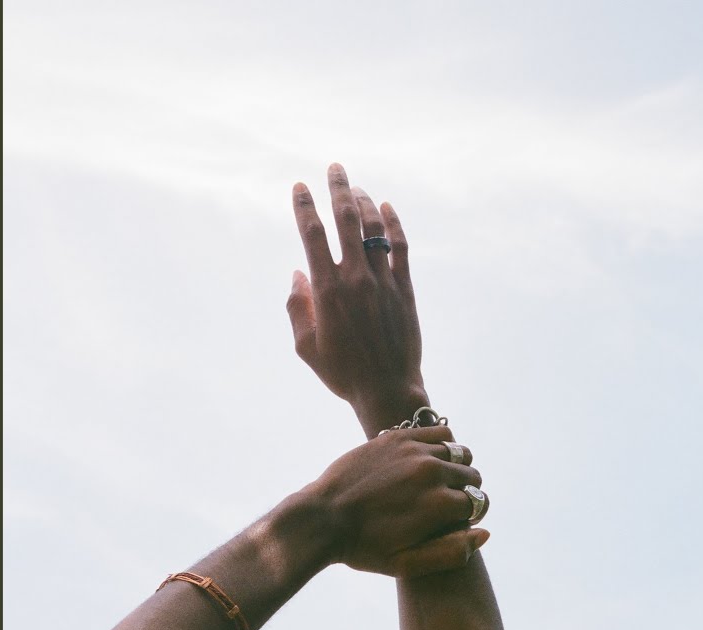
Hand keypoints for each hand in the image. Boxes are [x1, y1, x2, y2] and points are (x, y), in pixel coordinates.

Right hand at [287, 163, 430, 436]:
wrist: (386, 389)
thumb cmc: (341, 372)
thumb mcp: (306, 346)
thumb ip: (297, 307)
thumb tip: (298, 274)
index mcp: (327, 290)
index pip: (312, 235)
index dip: (304, 206)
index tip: (299, 186)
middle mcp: (355, 278)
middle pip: (345, 220)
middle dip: (338, 189)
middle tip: (335, 168)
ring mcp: (383, 281)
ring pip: (373, 229)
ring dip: (364, 203)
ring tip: (356, 189)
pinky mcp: (405, 289)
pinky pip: (400, 248)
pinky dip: (393, 224)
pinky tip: (387, 209)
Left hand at [303, 426, 487, 578]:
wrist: (322, 517)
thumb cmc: (364, 548)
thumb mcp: (407, 565)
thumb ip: (452, 553)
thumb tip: (485, 533)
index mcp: (440, 506)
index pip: (478, 503)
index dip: (471, 514)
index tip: (458, 519)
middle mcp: (432, 473)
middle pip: (471, 476)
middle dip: (466, 490)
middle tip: (448, 501)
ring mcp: (415, 451)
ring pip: (459, 452)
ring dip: (456, 466)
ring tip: (441, 480)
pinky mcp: (398, 437)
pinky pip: (440, 432)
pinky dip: (443, 444)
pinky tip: (431, 459)